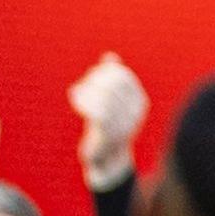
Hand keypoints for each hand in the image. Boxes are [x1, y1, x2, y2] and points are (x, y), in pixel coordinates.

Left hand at [68, 51, 145, 191]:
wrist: (107, 159)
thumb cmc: (107, 126)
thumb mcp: (111, 100)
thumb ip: (111, 78)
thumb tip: (110, 56)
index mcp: (139, 102)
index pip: (122, 76)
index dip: (105, 71)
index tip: (91, 78)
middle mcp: (135, 113)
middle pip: (113, 83)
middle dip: (93, 80)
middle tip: (80, 87)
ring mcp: (124, 125)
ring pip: (104, 95)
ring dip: (86, 90)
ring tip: (76, 93)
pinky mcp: (108, 135)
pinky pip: (97, 111)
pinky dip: (83, 101)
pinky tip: (75, 101)